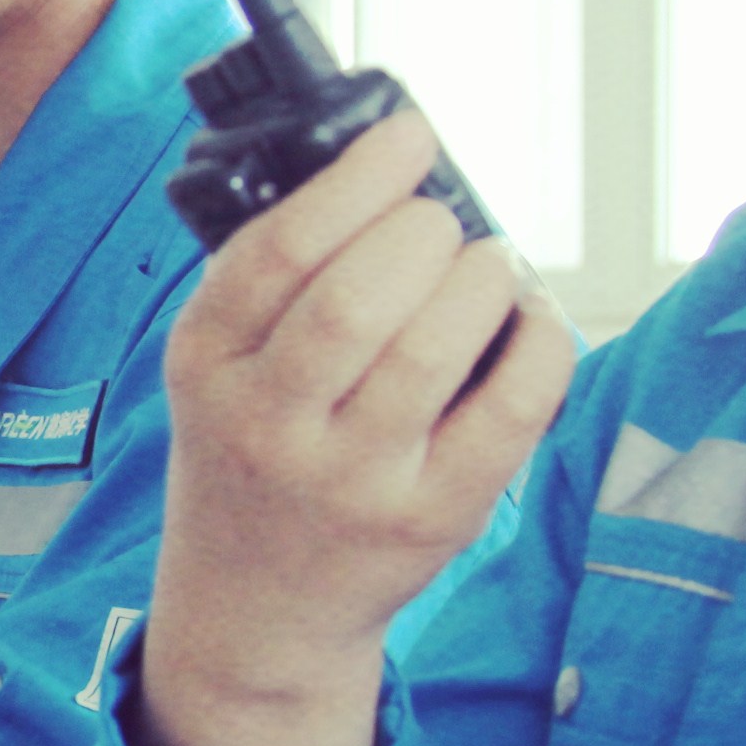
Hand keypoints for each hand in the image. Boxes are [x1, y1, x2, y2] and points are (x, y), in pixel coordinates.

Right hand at [133, 105, 571, 745]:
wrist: (257, 607)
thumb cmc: (251, 454)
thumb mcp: (216, 365)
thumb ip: (272, 275)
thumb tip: (384, 168)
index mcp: (206, 364)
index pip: (280, 252)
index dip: (358, 179)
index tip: (408, 138)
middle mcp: (271, 426)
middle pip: (360, 298)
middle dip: (423, 231)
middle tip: (439, 226)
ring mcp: (354, 479)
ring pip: (437, 348)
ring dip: (484, 277)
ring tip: (487, 266)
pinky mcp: (434, 516)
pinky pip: (511, 409)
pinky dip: (539, 341)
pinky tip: (527, 319)